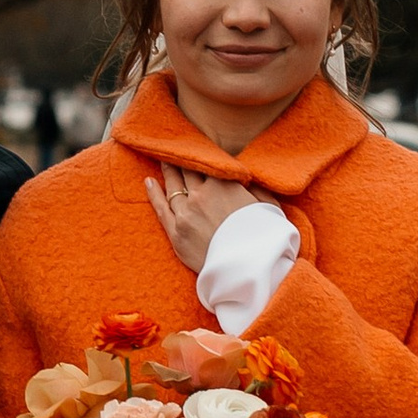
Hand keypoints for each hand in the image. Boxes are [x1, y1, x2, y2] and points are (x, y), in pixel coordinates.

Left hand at [145, 163, 278, 278]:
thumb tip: (248, 179)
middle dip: (182, 160)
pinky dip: (153, 193)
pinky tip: (149, 182)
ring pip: (172, 187)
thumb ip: (256, 188)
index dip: (201, 156)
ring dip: (168, 172)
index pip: (207, 164)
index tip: (196, 148)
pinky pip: (160, 208)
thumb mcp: (268, 206)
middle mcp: (200, 195)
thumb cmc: (263, 238)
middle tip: (175, 150)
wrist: (248, 269)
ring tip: (163, 160)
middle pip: (186, 172)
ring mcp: (185, 214)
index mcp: (223, 185)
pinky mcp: (176, 233)